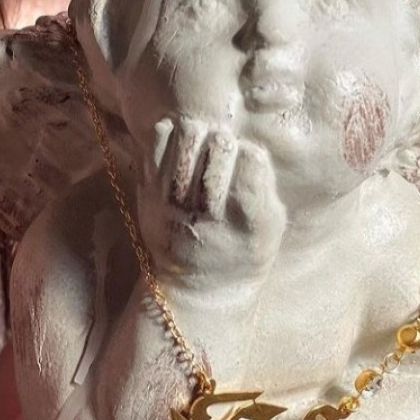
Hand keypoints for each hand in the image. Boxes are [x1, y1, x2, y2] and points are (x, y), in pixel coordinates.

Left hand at [138, 117, 287, 281]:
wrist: (199, 285)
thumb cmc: (244, 250)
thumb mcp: (271, 227)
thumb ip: (265, 189)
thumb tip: (250, 149)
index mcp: (247, 218)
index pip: (250, 160)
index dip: (249, 153)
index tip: (247, 160)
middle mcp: (208, 210)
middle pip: (217, 147)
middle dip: (223, 140)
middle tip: (222, 148)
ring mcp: (173, 202)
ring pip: (184, 142)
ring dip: (196, 134)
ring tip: (200, 141)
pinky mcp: (148, 197)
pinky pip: (153, 150)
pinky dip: (166, 136)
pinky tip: (177, 141)